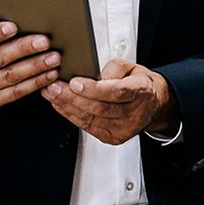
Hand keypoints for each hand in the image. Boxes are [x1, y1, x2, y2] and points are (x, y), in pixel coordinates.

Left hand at [41, 59, 177, 145]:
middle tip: (54, 86)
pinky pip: (88, 126)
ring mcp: (124, 129)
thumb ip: (112, 68)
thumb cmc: (138, 83)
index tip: (74, 82)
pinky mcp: (114, 138)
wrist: (152, 104)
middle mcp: (134, 114)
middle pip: (100, 108)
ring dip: (67, 106)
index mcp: (141, 92)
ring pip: (91, 118)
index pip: (117, 92)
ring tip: (51, 93)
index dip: (94, 89)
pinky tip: (59, 105)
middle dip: (73, 97)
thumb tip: (91, 74)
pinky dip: (71, 115)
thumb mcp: (131, 66)